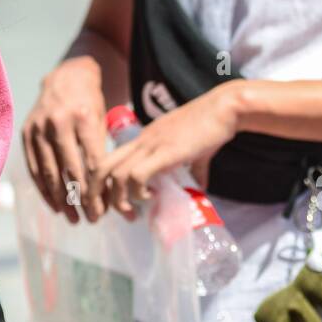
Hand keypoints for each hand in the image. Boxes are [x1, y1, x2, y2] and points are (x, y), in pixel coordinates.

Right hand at [21, 58, 108, 223]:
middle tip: (91, 220)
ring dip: (61, 200)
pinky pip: (34, 168)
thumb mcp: (102, 121)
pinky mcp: (26, 134)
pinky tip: (54, 206)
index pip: (91, 162)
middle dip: (81, 199)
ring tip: (73, 219)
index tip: (105, 210)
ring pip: (49, 172)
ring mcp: (39, 128)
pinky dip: (44, 190)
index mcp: (83, 117)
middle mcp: (58, 123)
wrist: (65, 77)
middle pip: (69, 170)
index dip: (98, 189)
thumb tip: (111, 191)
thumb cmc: (90, 103)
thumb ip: (103, 152)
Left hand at [92, 85, 239, 217]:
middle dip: (97, 194)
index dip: (104, 183)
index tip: (113, 203)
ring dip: (119, 199)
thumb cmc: (212, 126)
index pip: (110, 159)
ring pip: (116, 174)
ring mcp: (152, 145)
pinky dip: (137, 192)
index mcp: (144, 139)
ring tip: (131, 212)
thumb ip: (194, 168)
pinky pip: (138, 174)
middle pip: (102, 166)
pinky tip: (149, 198)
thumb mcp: (196, 150)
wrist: (224, 108)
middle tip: (111, 213)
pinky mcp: (165, 152)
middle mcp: (141, 140)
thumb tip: (200, 187)